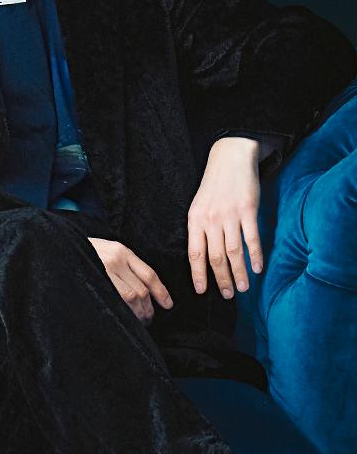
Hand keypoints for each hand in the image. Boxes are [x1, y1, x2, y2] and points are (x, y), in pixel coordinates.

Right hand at [86, 237, 174, 322]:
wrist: (57, 247)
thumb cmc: (83, 254)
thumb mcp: (107, 251)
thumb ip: (124, 266)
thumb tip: (144, 294)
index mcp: (121, 251)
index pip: (149, 274)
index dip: (162, 292)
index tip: (168, 305)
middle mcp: (115, 259)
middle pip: (141, 290)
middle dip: (148, 309)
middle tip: (148, 319)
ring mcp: (103, 270)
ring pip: (132, 297)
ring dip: (138, 313)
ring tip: (138, 321)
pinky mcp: (92, 279)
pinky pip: (116, 301)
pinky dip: (124, 312)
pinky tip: (125, 319)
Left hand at [187, 137, 263, 297]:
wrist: (230, 158)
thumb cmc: (214, 186)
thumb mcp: (198, 206)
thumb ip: (200, 230)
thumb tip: (202, 258)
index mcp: (195, 220)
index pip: (195, 254)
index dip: (198, 274)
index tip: (202, 291)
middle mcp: (211, 219)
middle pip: (216, 257)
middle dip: (222, 279)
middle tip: (228, 295)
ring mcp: (230, 215)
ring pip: (234, 252)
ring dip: (240, 273)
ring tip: (243, 288)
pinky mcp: (248, 210)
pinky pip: (252, 238)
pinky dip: (255, 255)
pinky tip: (258, 268)